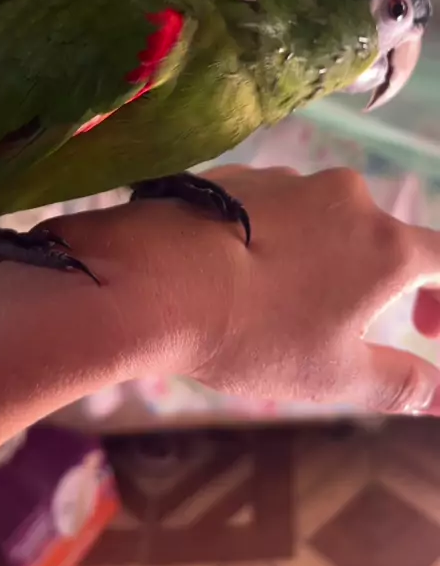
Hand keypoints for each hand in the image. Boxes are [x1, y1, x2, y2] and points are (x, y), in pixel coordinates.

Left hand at [43, 165, 439, 414]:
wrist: (154, 278)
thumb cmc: (257, 334)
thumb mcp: (336, 375)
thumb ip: (400, 382)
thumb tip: (436, 391)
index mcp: (385, 244)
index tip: (423, 330)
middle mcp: (347, 196)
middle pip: (379, 237)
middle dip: (373, 282)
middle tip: (343, 325)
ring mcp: (292, 177)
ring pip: (323, 220)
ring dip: (319, 257)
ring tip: (275, 303)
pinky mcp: (241, 174)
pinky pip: (276, 208)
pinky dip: (274, 238)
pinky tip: (237, 273)